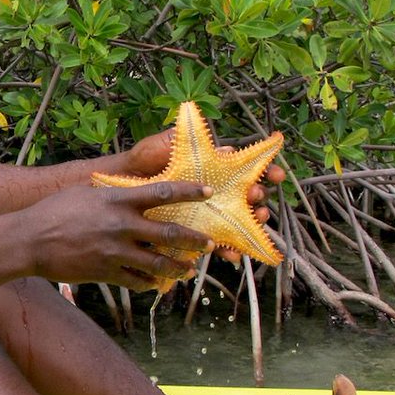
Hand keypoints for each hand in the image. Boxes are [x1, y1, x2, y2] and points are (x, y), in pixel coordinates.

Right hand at [27, 180, 214, 290]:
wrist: (29, 241)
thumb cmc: (54, 211)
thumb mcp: (84, 193)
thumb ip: (110, 193)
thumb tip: (129, 190)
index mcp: (117, 200)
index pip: (163, 192)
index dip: (190, 192)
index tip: (208, 193)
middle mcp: (121, 225)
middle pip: (170, 233)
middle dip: (195, 240)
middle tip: (209, 244)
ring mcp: (115, 251)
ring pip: (159, 262)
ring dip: (178, 268)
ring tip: (188, 270)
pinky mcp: (106, 272)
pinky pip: (137, 281)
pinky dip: (150, 283)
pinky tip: (156, 284)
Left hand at [107, 130, 285, 266]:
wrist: (118, 185)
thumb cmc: (143, 161)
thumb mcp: (163, 145)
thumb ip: (188, 141)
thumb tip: (224, 149)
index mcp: (211, 168)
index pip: (245, 167)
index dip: (265, 170)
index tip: (276, 175)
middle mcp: (213, 190)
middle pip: (245, 195)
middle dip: (256, 196)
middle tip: (256, 196)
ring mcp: (205, 211)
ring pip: (235, 220)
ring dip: (250, 223)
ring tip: (256, 222)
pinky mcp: (193, 230)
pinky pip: (214, 241)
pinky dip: (226, 248)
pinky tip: (233, 254)